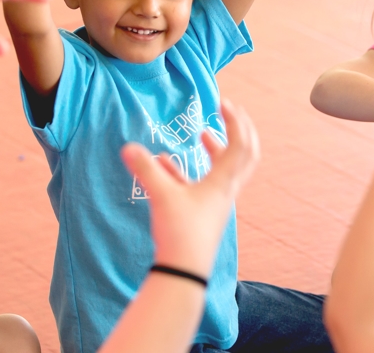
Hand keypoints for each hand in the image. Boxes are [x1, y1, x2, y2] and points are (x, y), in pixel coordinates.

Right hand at [121, 99, 259, 276]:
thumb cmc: (181, 233)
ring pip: (224, 170)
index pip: (239, 144)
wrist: (184, 272)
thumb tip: (128, 147)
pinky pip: (201, 185)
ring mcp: (216, 203)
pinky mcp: (203, 214)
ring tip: (202, 135)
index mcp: (223, 182)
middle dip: (239, 132)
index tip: (222, 102)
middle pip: (245, 156)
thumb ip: (146, 169)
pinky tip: (166, 165)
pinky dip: (189, 171)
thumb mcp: (162, 196)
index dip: (234, 121)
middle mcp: (225, 191)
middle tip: (230, 114)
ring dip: (216, 150)